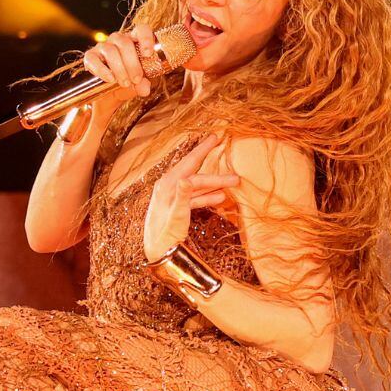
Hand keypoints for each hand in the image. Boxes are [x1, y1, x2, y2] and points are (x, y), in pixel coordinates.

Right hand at [83, 24, 160, 100]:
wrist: (111, 92)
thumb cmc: (128, 80)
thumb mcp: (139, 83)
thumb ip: (144, 84)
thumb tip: (144, 87)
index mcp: (134, 41)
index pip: (141, 30)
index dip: (145, 39)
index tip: (148, 54)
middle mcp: (117, 40)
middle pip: (125, 43)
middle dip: (132, 63)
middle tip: (136, 79)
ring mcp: (103, 46)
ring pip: (110, 51)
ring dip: (119, 69)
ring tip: (125, 83)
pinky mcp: (90, 56)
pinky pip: (93, 59)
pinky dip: (102, 70)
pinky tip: (110, 79)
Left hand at [143, 135, 234, 261]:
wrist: (157, 253)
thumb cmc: (165, 236)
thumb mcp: (175, 217)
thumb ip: (182, 197)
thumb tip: (187, 179)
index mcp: (168, 185)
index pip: (190, 163)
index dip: (204, 150)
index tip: (216, 137)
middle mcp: (169, 187)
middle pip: (195, 173)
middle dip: (213, 168)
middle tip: (225, 152)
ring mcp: (173, 197)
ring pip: (197, 186)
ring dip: (214, 185)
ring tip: (234, 182)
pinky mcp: (177, 207)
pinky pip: (195, 198)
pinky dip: (207, 197)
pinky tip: (220, 198)